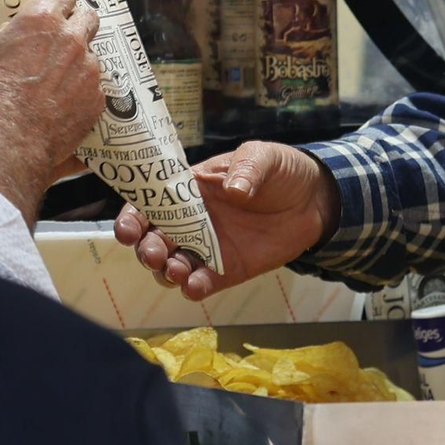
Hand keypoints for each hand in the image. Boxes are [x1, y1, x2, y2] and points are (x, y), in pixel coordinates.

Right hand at [0, 0, 101, 220]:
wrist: (6, 146)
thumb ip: (4, 36)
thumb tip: (15, 32)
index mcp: (41, 21)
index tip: (53, 5)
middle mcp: (72, 40)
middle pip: (88, 17)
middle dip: (77, 22)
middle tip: (62, 37)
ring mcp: (90, 70)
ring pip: (91, 54)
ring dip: (78, 61)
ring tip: (56, 81)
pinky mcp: (98, 98)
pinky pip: (94, 86)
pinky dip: (81, 90)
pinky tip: (62, 103)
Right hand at [112, 140, 339, 299]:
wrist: (315, 200)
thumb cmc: (281, 171)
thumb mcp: (263, 156)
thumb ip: (246, 168)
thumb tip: (233, 190)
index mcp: (189, 190)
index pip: (148, 204)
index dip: (132, 218)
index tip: (128, 230)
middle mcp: (191, 221)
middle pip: (153, 241)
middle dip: (147, 251)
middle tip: (157, 254)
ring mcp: (208, 247)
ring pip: (172, 266)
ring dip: (166, 272)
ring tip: (177, 271)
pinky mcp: (228, 270)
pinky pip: (202, 283)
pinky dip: (193, 287)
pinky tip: (194, 286)